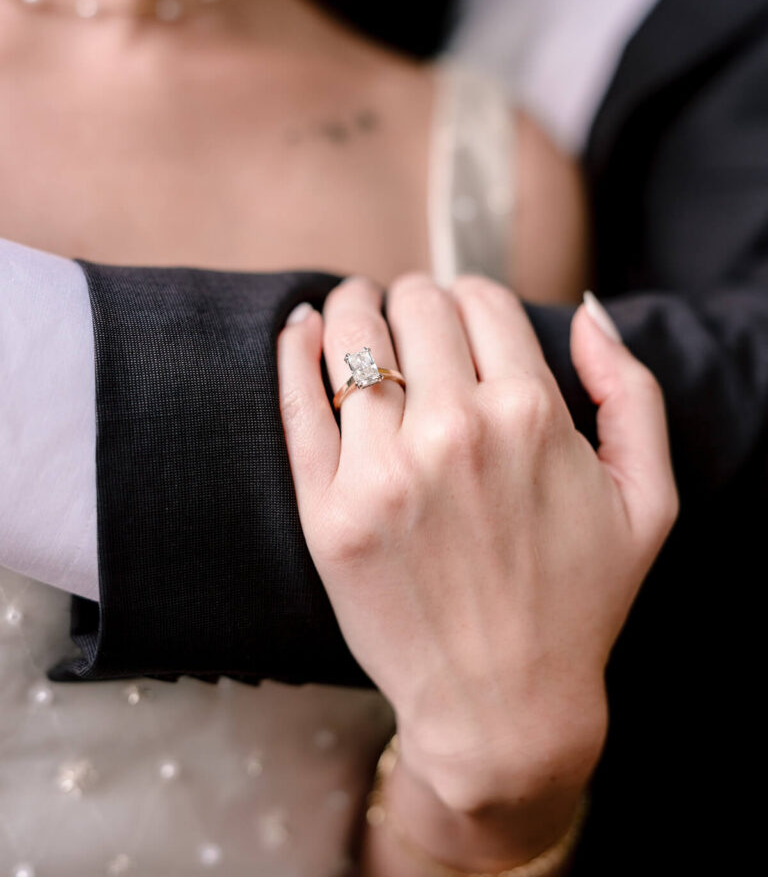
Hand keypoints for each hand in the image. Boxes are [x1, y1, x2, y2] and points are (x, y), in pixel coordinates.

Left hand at [277, 275, 677, 819]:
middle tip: (410, 316)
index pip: (481, 300)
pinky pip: (299, 404)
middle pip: (417, 307)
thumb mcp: (648, 497)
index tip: (460, 314)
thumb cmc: (580, 600)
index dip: (470, 296)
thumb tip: (586, 312)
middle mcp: (455, 432)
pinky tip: (301, 328)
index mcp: (532, 416)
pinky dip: (296, 351)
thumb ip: (631, 391)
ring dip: (355, 308)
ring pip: (354, 340)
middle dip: (416, 300)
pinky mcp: (328, 513)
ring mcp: (384, 472)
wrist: (503, 705)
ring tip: (354, 309)